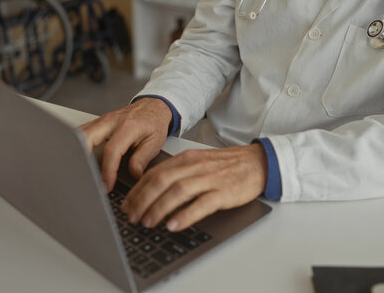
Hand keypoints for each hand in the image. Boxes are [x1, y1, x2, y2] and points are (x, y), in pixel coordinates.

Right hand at [78, 98, 171, 191]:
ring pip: (80, 133)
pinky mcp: (98, 123)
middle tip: (84, 178)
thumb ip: (142, 159)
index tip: (106, 185)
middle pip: (86, 137)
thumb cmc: (154, 123)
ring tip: (78, 171)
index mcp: (128, 126)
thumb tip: (133, 175)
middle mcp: (112, 121)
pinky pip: (81, 132)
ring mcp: (102, 120)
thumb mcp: (154, 142)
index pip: (112, 150)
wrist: (152, 106)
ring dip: (75, 151)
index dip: (107, 170)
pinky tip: (77, 157)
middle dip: (81, 159)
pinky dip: (77, 144)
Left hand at [121, 144, 267, 231]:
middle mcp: (195, 166)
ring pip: (177, 192)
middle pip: (161, 181)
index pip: (154, 173)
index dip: (137, 190)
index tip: (126, 205)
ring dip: (159, 208)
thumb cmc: (227, 166)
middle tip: (131, 217)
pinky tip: (173, 225)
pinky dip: (185, 215)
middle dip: (142, 200)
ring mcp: (210, 179)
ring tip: (148, 222)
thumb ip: (177, 173)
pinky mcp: (224, 192)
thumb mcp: (198, 162)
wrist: (258, 162)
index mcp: (186, 158)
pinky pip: (201, 204)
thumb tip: (152, 190)